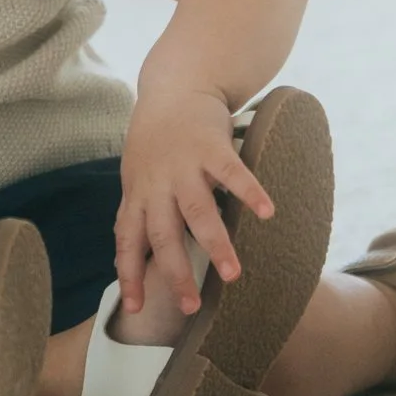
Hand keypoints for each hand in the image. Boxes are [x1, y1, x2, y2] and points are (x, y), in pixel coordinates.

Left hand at [116, 85, 275, 317]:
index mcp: (138, 194)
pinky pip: (233, 173)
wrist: (174, 87)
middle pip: (163, 234)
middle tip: (190, 305)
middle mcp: (157, 183)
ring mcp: (184, 165)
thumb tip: (144, 261)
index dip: (129, 274)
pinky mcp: (212, 146)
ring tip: (234, 274)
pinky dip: (250, 193)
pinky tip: (267, 214)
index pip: (128, 241)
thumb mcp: (139, 178)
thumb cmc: (156, 141)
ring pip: (198, 211)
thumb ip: (144, 214)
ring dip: (216, 244)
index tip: (134, 308)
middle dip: (175, 272)